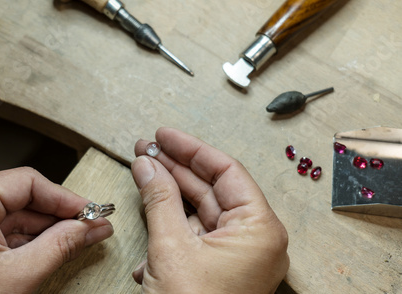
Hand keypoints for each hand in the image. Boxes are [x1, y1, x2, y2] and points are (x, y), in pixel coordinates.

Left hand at [0, 167, 112, 292]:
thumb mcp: (18, 277)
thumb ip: (61, 245)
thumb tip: (90, 227)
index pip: (27, 182)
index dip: (64, 198)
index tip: (89, 211)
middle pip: (18, 196)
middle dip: (55, 215)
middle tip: (87, 226)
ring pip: (7, 212)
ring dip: (41, 228)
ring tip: (72, 240)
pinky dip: (20, 238)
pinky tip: (46, 247)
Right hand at [131, 127, 288, 292]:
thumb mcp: (171, 248)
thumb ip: (159, 199)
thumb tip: (146, 163)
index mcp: (259, 229)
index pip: (226, 171)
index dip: (192, 149)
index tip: (164, 135)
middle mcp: (253, 239)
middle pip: (212, 188)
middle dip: (175, 168)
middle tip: (147, 149)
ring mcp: (235, 254)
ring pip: (200, 210)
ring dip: (169, 195)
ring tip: (143, 171)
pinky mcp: (217, 267)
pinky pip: (194, 233)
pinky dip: (170, 224)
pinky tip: (149, 213)